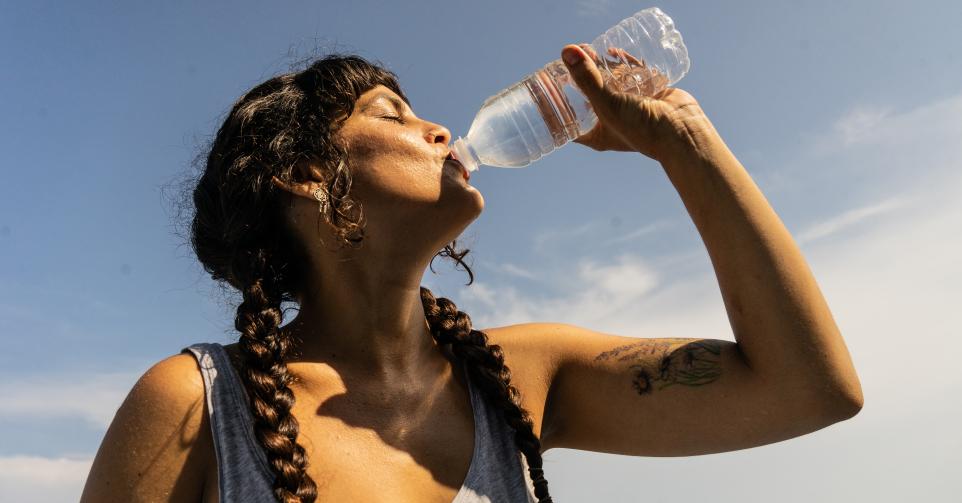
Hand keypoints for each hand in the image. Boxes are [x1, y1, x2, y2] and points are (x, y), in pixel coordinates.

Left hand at [561, 43, 712, 161]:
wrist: (681, 130)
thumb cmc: (641, 128)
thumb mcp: (606, 104)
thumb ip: (586, 78)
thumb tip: (567, 52)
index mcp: (597, 135)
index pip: (568, 120)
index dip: (555, 104)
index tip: (546, 85)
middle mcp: (612, 122)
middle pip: (588, 96)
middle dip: (579, 77)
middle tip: (571, 59)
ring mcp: (630, 108)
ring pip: (609, 84)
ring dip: (601, 68)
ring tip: (590, 51)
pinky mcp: (646, 95)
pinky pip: (631, 77)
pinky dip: (624, 64)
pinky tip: (615, 52)